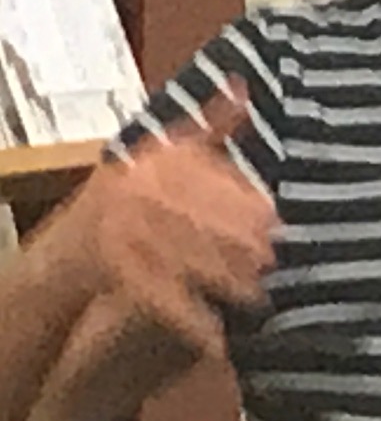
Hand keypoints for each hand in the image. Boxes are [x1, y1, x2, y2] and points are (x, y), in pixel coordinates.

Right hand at [55, 87, 276, 359]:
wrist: (65, 256)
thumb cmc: (131, 201)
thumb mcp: (166, 157)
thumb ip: (208, 127)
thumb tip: (242, 86)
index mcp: (152, 162)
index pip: (205, 178)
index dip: (243, 201)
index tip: (276, 219)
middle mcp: (132, 189)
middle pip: (198, 217)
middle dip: (241, 241)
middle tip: (276, 258)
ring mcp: (116, 229)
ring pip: (182, 255)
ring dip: (223, 277)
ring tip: (258, 295)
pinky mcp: (107, 270)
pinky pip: (157, 294)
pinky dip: (188, 317)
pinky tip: (216, 335)